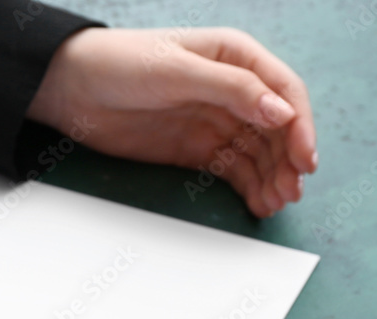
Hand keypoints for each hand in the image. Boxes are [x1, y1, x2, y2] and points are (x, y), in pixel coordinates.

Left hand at [26, 27, 317, 217]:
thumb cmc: (121, 64)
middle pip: (276, 128)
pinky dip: (248, 186)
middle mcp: (232, 89)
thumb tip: (281, 112)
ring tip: (274, 204)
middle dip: (286, 160)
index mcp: (236, 57)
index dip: (300, 126)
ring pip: (257, 152)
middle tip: (290, 192)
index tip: (304, 160)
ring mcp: (215, 120)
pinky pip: (233, 169)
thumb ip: (231, 90)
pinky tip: (258, 203)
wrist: (72, 88)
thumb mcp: (177, 71)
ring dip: (271, 177)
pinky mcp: (196, 148)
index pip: (284, 92)